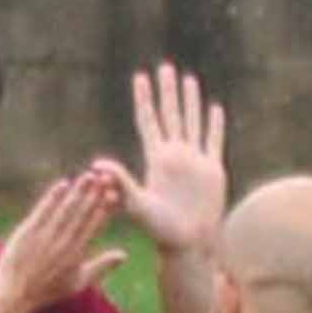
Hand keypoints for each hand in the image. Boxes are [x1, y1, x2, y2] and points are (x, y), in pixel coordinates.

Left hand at [0, 171, 125, 312]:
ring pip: (65, 210)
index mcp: (77, 254)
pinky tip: (63, 184)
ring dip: (78, 192)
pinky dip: (53, 197)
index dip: (105, 209)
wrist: (16, 296)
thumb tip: (124, 254)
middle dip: (95, 196)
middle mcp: (63, 244)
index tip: (115, 194)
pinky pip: (43, 211)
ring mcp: (45, 237)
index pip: (94, 226)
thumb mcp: (79, 283)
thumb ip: (102, 266)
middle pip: (82, 215)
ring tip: (89, 176)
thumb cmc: (48, 291)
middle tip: (106, 178)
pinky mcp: (28, 232)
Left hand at [93, 62, 225, 255]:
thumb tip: (96, 165)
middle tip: (165, 67)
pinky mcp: (212, 170)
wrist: (188, 245)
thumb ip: (121, 183)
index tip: (140, 76)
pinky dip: (214, 124)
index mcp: (157, 160)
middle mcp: (175, 156)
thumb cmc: (161, 232)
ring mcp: (194, 161)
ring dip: (191, 101)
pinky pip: (213, 140)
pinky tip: (214, 108)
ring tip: (189, 79)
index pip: (149, 121)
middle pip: (171, 115)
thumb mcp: (137, 204)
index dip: (145, 99)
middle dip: (168, 91)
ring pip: (192, 122)